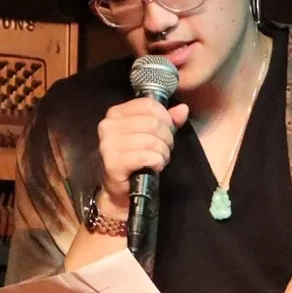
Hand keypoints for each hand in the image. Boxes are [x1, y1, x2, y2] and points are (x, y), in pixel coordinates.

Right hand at [96, 95, 191, 209]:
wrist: (120, 188)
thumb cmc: (136, 158)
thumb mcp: (152, 134)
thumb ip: (167, 120)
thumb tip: (183, 109)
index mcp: (115, 114)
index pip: (148, 104)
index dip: (165, 117)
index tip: (168, 130)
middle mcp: (108, 126)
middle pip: (152, 122)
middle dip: (167, 137)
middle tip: (166, 148)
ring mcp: (108, 145)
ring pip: (150, 140)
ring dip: (163, 152)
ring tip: (161, 158)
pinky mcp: (113, 163)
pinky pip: (146, 156)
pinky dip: (157, 162)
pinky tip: (155, 166)